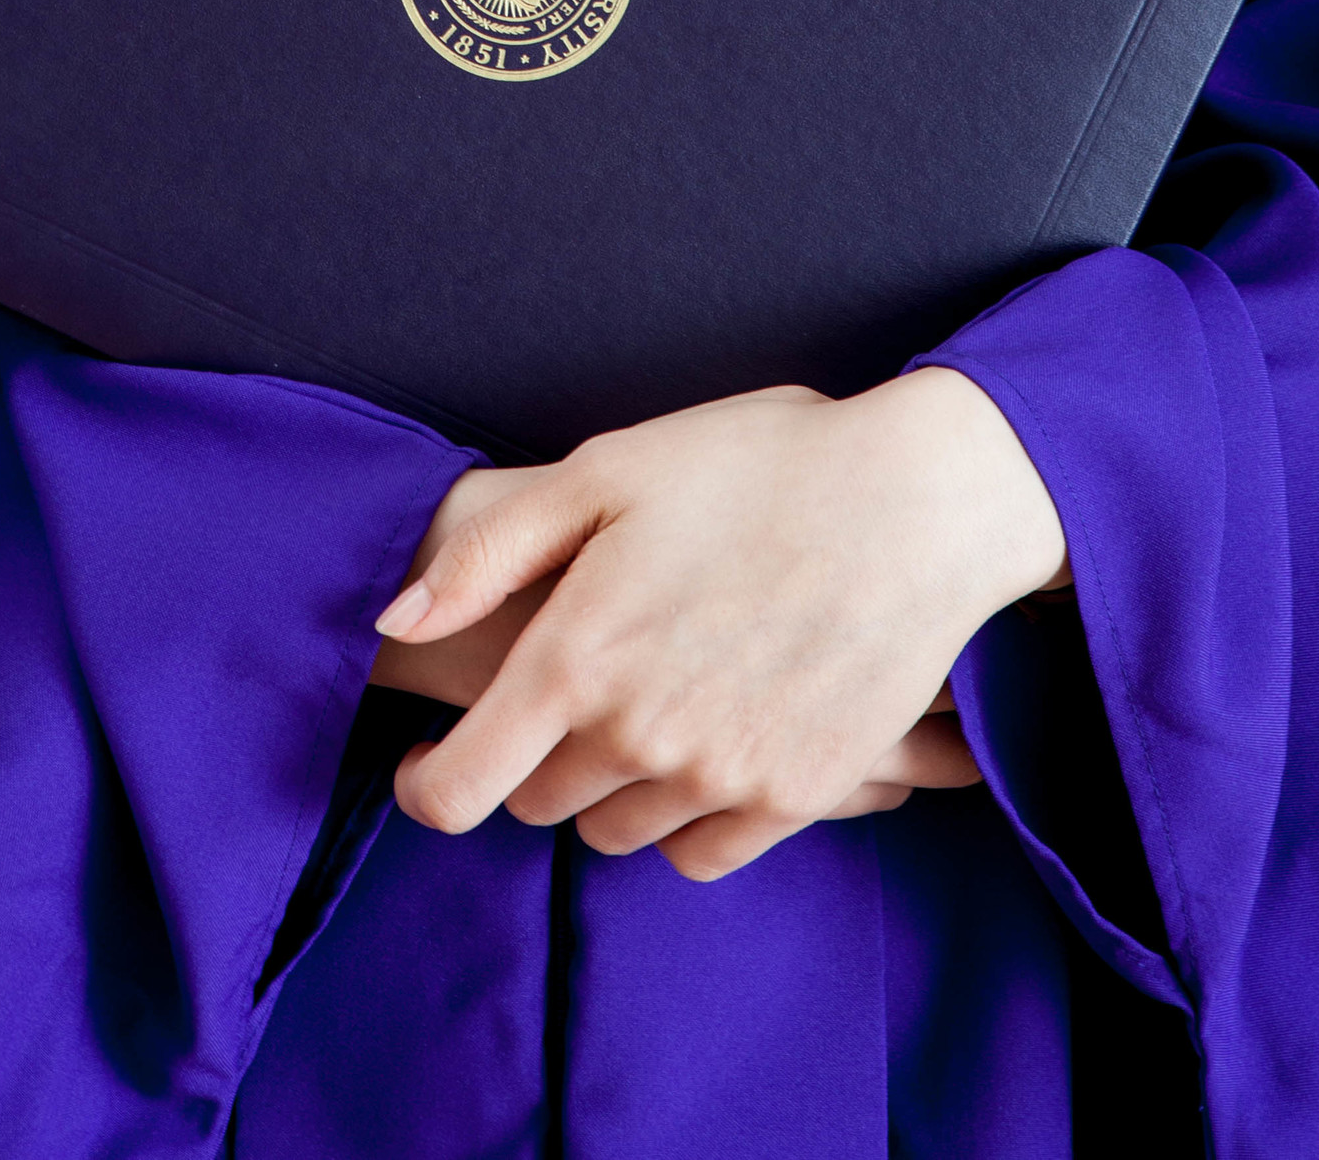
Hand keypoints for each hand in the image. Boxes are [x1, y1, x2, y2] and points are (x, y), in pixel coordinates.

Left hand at [369, 370, 1065, 879]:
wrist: (918, 499)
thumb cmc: (756, 466)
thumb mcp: (606, 471)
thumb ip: (488, 552)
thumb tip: (400, 620)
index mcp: (576, 657)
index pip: (460, 789)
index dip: (427, 786)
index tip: (430, 763)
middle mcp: (637, 736)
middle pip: (539, 803)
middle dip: (536, 754)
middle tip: (578, 684)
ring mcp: (720, 777)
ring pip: (616, 829)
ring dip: (614, 782)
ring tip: (656, 694)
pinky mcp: (793, 799)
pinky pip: (699, 853)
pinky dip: (687, 811)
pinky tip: (711, 734)